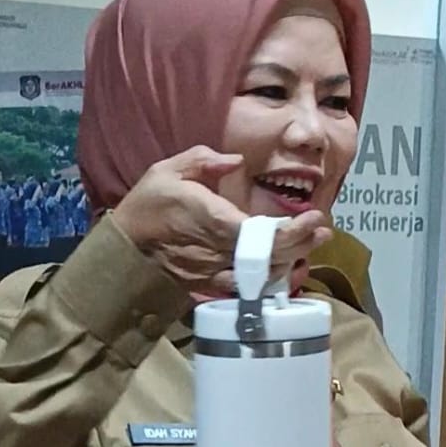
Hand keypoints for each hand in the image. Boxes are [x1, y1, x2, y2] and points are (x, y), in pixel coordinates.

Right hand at [113, 146, 330, 290]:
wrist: (123, 249)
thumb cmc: (145, 205)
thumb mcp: (168, 170)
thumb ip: (204, 161)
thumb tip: (235, 160)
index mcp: (209, 220)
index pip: (259, 233)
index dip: (290, 231)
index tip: (314, 219)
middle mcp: (215, 251)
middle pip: (267, 256)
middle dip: (299, 244)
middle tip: (323, 231)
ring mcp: (212, 272)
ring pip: (259, 275)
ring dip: (288, 262)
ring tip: (311, 245)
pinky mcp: (207, 285)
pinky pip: (244, 286)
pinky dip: (266, 278)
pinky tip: (284, 267)